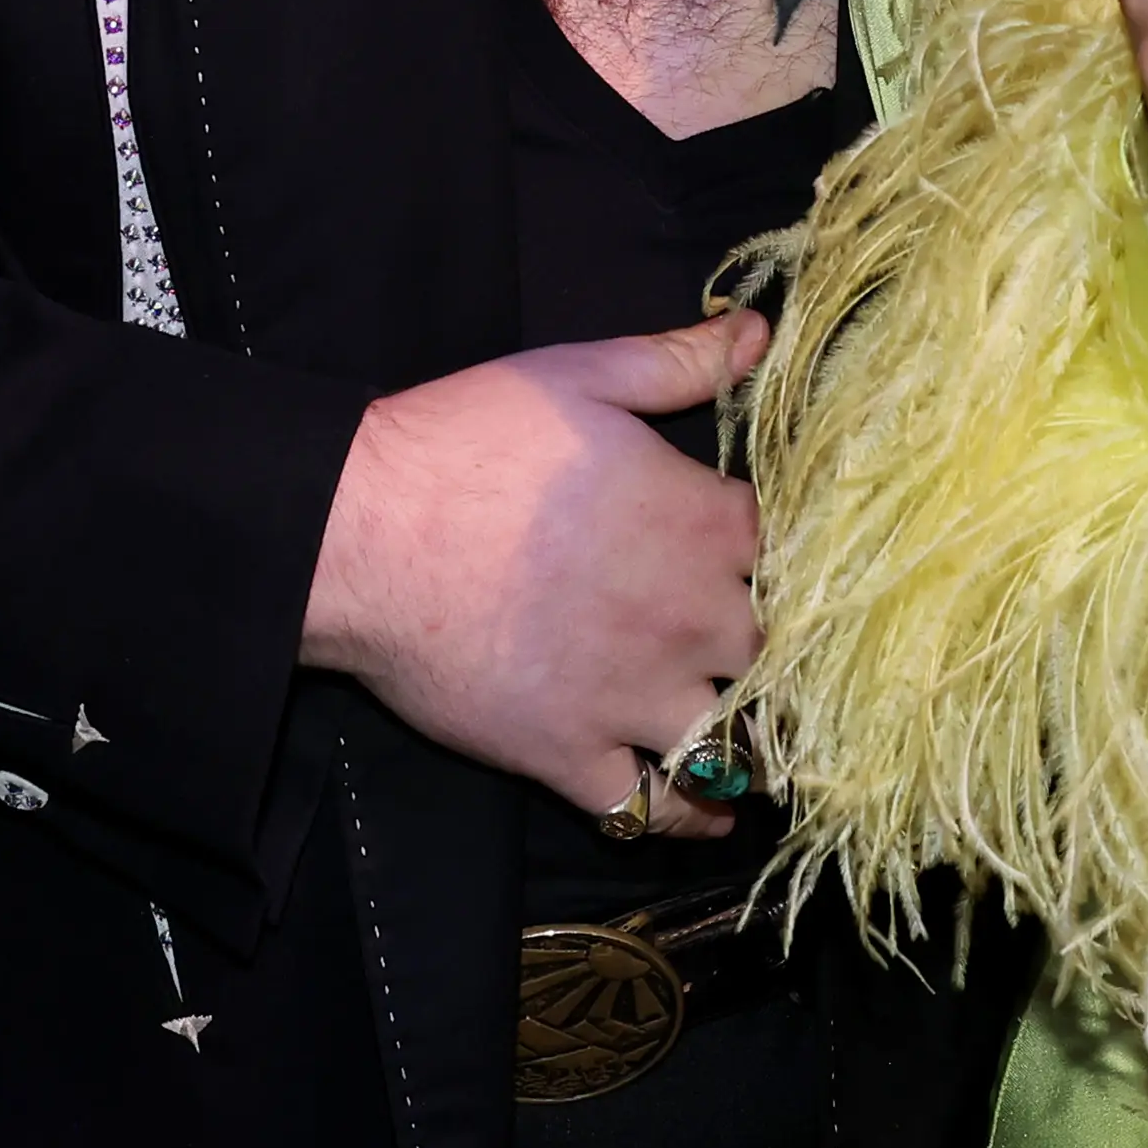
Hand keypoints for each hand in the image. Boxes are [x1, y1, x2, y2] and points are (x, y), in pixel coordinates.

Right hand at [298, 310, 766, 835]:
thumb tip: (760, 332)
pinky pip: (652, 808)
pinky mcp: (572, 756)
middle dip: (756, 638)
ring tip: (748, 733)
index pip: (781, 545)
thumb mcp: (582, 376)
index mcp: (701, 520)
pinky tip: (712, 814)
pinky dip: (688, 815)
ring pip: (728, 735)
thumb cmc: (470, 441)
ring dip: (740, 731)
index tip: (744, 553)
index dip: (762, 549)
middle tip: (732, 636)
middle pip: (767, 644)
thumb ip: (679, 361)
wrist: (366, 533)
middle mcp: (688, 616)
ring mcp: (634, 696)